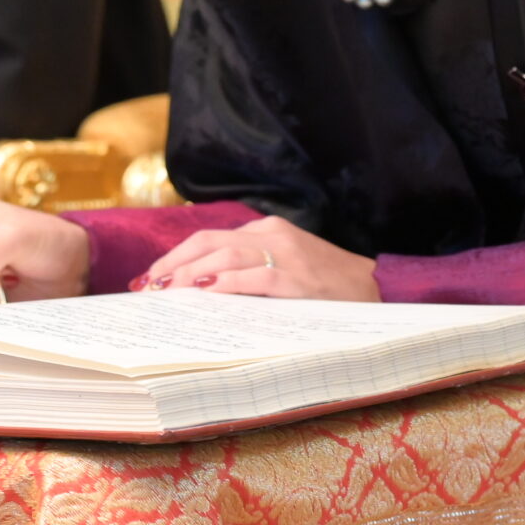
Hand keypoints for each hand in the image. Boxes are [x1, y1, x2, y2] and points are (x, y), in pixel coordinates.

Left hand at [137, 216, 377, 301]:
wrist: (377, 289)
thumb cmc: (327, 287)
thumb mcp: (286, 266)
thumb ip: (250, 270)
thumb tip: (198, 293)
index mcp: (267, 231)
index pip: (208, 238)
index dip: (175, 257)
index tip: (150, 279)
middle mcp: (273, 235)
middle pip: (208, 242)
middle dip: (172, 264)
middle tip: (147, 288)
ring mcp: (287, 255)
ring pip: (225, 255)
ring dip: (190, 274)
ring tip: (167, 292)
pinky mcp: (300, 279)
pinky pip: (256, 277)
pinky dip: (227, 283)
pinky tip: (207, 292)